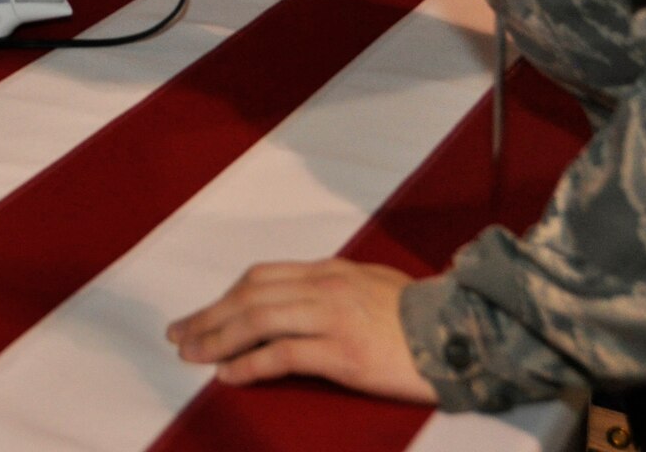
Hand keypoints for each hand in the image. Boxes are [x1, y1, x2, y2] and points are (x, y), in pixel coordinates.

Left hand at [166, 259, 436, 403]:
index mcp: (329, 270)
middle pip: (249, 296)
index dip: (226, 297)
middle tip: (178, 335)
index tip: (202, 314)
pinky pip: (283, 355)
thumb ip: (333, 287)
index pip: (261, 277)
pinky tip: (229, 374)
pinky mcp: (343, 352)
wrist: (466, 333)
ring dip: (217, 338)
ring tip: (192, 355)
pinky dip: (249, 364)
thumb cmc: (422, 315)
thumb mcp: (372, 284)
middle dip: (209, 316)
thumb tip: (297, 299)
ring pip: (258, 320)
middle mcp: (324, 287)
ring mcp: (332, 318)